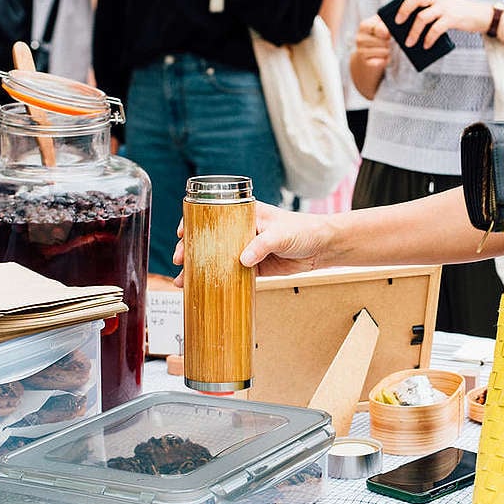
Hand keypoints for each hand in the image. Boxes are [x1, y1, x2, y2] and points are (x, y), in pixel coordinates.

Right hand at [175, 203, 331, 285]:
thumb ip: (262, 245)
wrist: (322, 248)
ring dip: (201, 269)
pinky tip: (206, 288)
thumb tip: (243, 260)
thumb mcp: (281, 234)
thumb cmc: (303, 230)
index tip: (182, 234)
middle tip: (181, 262)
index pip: (212, 215)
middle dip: (191, 251)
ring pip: (217, 259)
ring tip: (185, 281)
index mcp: (245, 214)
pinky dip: (219, 281)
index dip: (194, 224)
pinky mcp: (254, 267)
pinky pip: (232, 274)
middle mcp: (242, 230)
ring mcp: (247, 249)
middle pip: (209, 240)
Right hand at [354, 15, 391, 68]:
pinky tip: (379, 58)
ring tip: (381, 50)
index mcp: (364, 26)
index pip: (381, 28)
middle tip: (382, 43)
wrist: (365, 57)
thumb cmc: (376, 39)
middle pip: (385, 40)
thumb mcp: (381, 26)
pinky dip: (385, 60)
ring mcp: (361, 51)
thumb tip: (385, 32)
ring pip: (385, 51)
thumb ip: (384, 25)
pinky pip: (383, 61)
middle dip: (388, 42)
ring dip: (387, 52)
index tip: (384, 33)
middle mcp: (360, 39)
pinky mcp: (366, 63)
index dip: (386, 32)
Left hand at [395, 0, 492, 47]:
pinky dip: (428, 39)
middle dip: (404, 12)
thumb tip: (414, 28)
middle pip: (416, 0)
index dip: (404, 5)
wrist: (483, 16)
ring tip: (410, 43)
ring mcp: (446, 7)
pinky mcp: (453, 18)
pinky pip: (435, 29)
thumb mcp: (447, 8)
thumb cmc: (462, 16)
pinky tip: (426, 46)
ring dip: (414, 32)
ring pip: (423, 17)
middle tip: (399, 25)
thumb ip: (433, 12)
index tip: (396, 18)